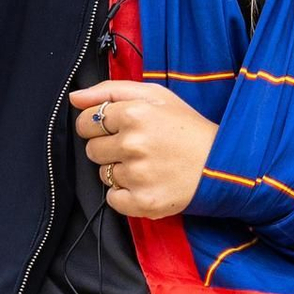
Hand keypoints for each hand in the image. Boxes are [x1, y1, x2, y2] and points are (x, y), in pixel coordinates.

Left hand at [70, 79, 218, 219]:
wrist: (219, 164)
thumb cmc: (185, 126)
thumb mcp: (154, 95)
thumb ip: (110, 91)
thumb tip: (74, 98)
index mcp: (134, 113)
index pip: (86, 121)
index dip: (99, 125)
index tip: (117, 128)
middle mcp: (132, 143)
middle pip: (91, 149)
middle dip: (109, 147)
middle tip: (136, 146)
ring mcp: (137, 175)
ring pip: (103, 174)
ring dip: (119, 170)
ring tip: (146, 164)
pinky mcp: (142, 202)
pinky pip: (112, 199)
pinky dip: (124, 194)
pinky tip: (146, 182)